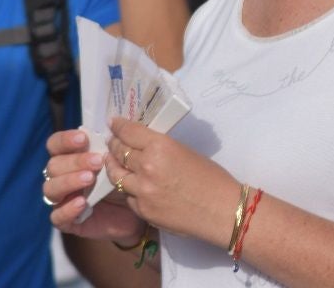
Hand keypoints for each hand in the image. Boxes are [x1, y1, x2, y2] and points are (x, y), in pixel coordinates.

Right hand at [45, 130, 144, 243]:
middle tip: (97, 162)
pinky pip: (57, 216)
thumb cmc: (126, 179)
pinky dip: (67, 209)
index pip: (55, 144)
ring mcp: (62, 199)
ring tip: (89, 179)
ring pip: (50, 188)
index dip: (65, 140)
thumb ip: (114, 144)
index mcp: (71, 157)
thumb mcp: (121, 160)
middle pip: (53, 165)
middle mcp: (62, 176)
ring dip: (69, 181)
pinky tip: (82, 203)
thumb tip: (114, 124)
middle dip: (74, 161)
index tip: (83, 139)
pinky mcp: (67, 221)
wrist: (139, 210)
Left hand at [103, 117, 240, 245]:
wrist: (221, 211)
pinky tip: (131, 185)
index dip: (118, 126)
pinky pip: (127, 195)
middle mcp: (146, 166)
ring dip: (113, 166)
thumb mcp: (185, 151)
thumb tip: (143, 145)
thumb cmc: (211, 177)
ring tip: (112, 161)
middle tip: (112, 141)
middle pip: (119, 151)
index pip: (129, 132)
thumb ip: (160, 148)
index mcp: (160, 146)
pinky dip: (127, 188)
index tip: (113, 122)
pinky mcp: (142, 210)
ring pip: (116, 175)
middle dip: (113, 144)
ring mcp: (142, 191)